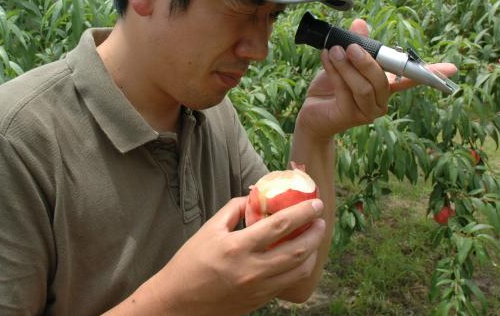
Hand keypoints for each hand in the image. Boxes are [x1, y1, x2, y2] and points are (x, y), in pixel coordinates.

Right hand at [147, 196, 325, 315]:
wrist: (179, 301)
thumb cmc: (190, 262)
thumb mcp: (209, 230)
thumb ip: (234, 210)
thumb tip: (255, 197)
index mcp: (237, 248)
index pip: (279, 226)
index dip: (302, 212)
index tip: (315, 202)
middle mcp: (252, 270)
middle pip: (297, 250)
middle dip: (315, 233)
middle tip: (321, 219)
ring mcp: (258, 289)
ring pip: (298, 271)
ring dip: (312, 253)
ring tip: (314, 238)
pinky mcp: (259, 301)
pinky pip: (288, 283)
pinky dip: (299, 268)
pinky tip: (300, 257)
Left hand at [297, 19, 457, 140]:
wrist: (311, 113)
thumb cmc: (330, 88)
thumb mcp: (343, 62)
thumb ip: (355, 44)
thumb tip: (360, 23)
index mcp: (385, 87)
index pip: (412, 79)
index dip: (432, 73)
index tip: (453, 68)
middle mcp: (381, 101)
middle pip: (383, 81)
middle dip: (367, 61)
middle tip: (351, 46)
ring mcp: (367, 112)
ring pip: (364, 87)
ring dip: (348, 66)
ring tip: (334, 50)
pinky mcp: (349, 116)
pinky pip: (345, 91)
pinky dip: (334, 71)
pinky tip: (325, 57)